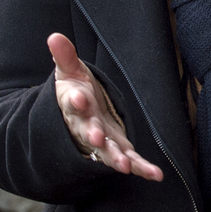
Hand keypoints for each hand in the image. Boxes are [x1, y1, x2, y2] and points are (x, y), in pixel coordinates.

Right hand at [48, 33, 163, 180]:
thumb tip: (54, 37)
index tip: (78, 98)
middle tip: (97, 138)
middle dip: (92, 136)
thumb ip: (65, 56)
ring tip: (124, 166)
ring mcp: (102, 141)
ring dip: (115, 159)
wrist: (79, 115)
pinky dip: (142, 169)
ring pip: (107, 152)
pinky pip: (130, 161)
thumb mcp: (69, 72)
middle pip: (88, 132)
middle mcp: (86, 127)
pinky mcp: (117, 150)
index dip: (75, 101)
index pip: (72, 103)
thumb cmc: (75, 91)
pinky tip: (156, 174)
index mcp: (73, 105)